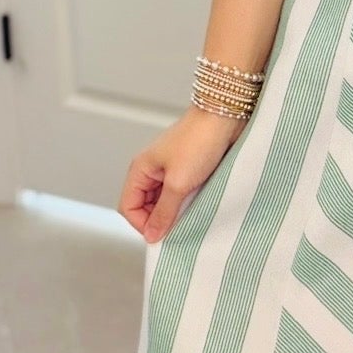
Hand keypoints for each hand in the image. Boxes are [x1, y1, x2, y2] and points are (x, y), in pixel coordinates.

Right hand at [119, 105, 245, 243]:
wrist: (225, 117)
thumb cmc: (199, 141)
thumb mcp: (178, 183)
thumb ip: (164, 212)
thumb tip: (151, 235)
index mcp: (140, 169)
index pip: (128, 207)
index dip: (142, 224)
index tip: (162, 235)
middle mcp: (152, 170)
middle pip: (145, 206)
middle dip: (159, 219)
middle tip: (178, 228)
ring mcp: (170, 169)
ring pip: (164, 201)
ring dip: (175, 211)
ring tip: (190, 215)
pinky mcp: (189, 169)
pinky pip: (181, 194)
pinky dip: (187, 202)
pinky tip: (199, 206)